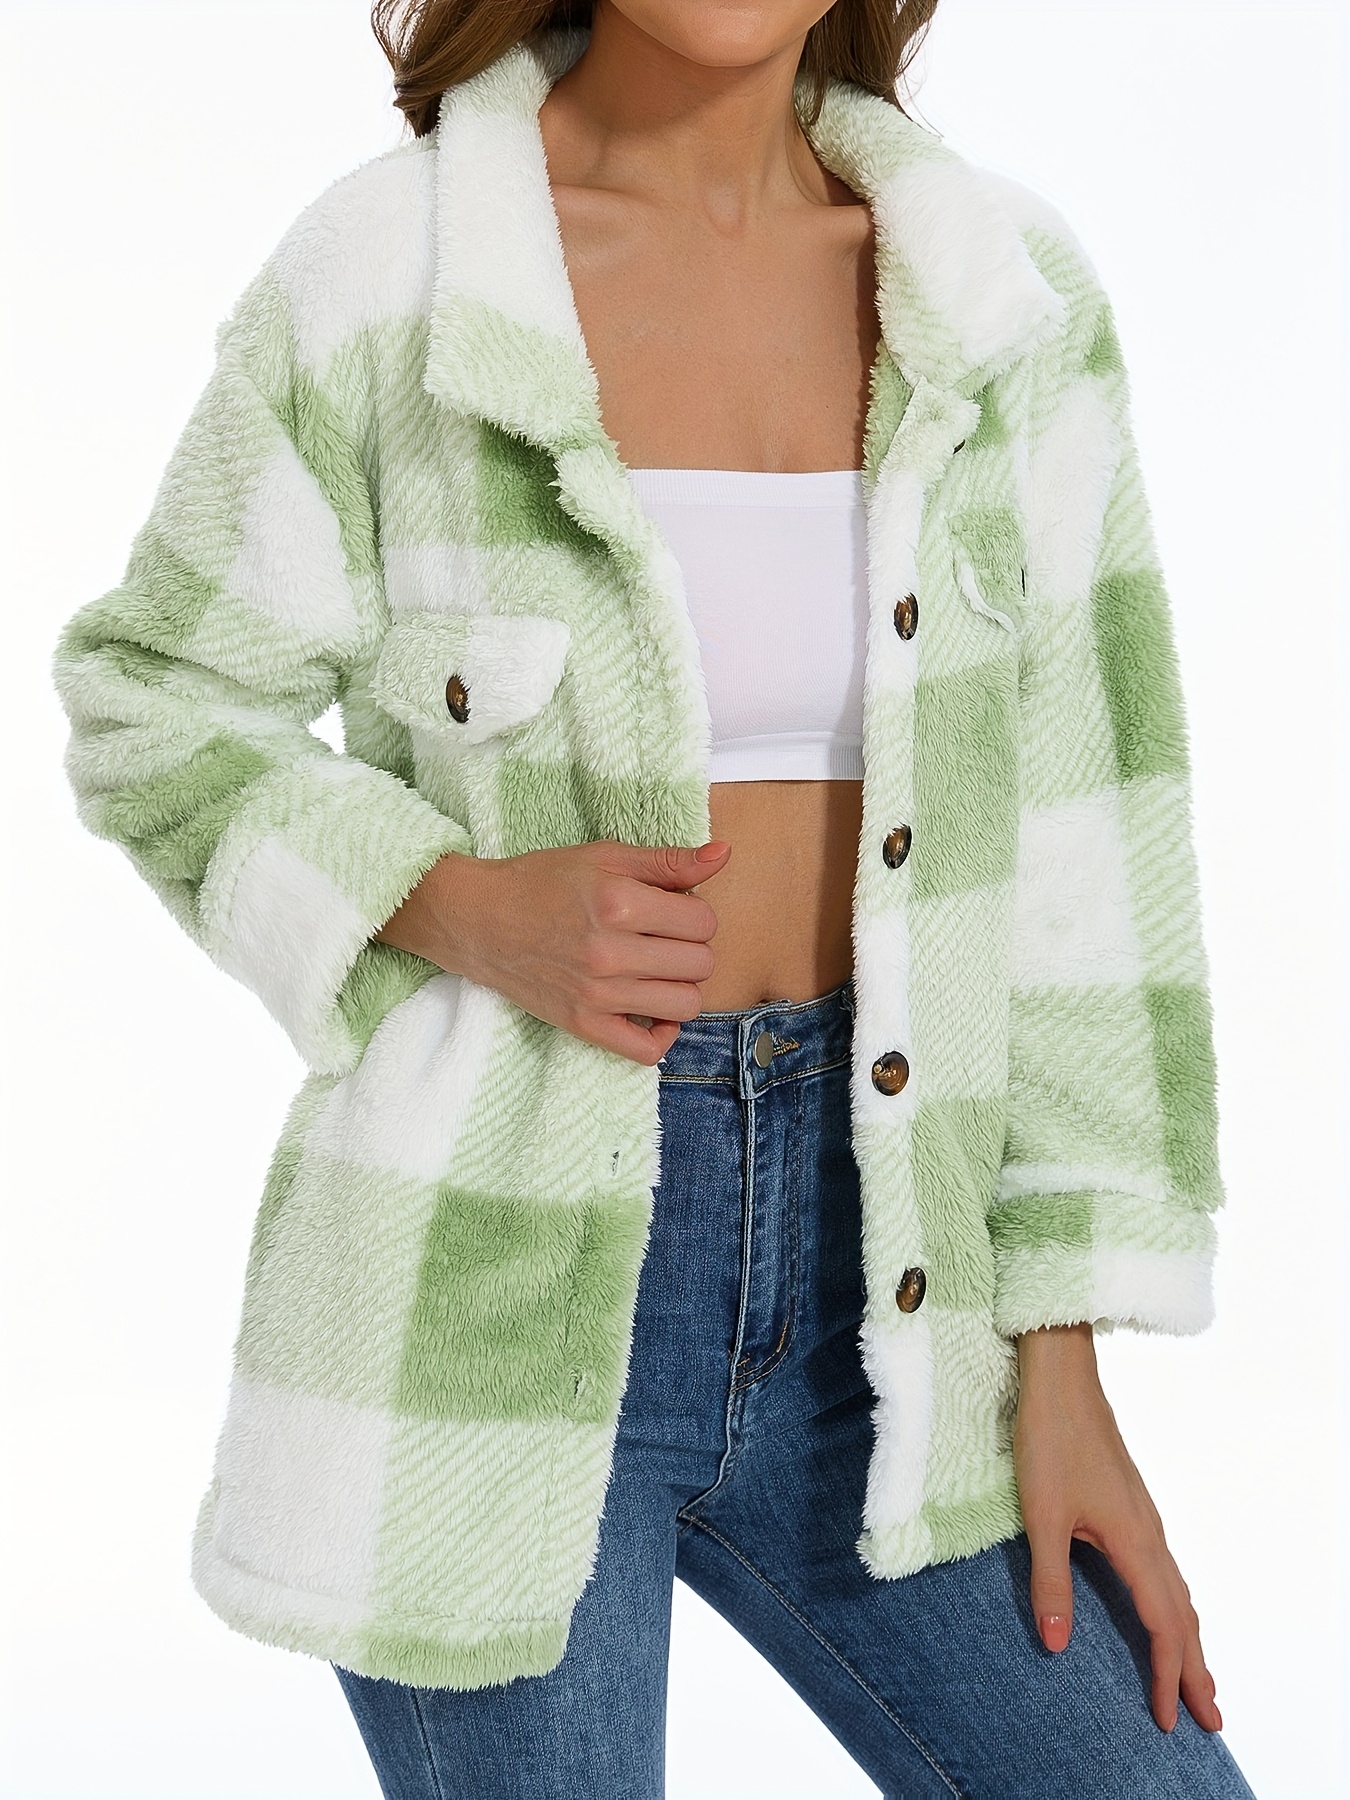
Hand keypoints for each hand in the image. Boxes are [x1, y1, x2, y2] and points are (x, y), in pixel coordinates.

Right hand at [374, 837, 731, 1063]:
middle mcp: (610, 951)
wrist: (479, 919)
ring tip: (661, 971)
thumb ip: (668, 862)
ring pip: (685, 1005)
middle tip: (665, 939)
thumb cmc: (542, 882)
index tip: (674, 911)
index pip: (704, 922)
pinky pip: (646, 1050)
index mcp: (620, 903)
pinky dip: (662, 1034)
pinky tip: (654, 1011)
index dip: (696, 914)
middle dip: (692, 948)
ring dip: (682, 987)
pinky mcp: (584, 1025)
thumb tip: (724, 855)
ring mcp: (597, 994)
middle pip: (700, 964)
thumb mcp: (605, 857)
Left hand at [1013, 1322, 1221, 1734]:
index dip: (1166, 1674)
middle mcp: (1149, 1533)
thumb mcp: (1041, 1516)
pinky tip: (1162, 1605)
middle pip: (1183, 1614)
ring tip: (1195, 1675)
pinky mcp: (1130, 1504)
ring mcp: (1143, 1517)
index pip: (1162, 1624)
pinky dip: (1173, 1603)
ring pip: (1177, 1590)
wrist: (1061, 1378)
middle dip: (1195, 1668)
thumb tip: (1056, 1644)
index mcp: (1134, 1542)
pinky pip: (1164, 1568)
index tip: (1171, 1719)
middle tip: (1211, 1718)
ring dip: (1188, 1637)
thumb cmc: (1049, 1441)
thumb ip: (1050, 1581)